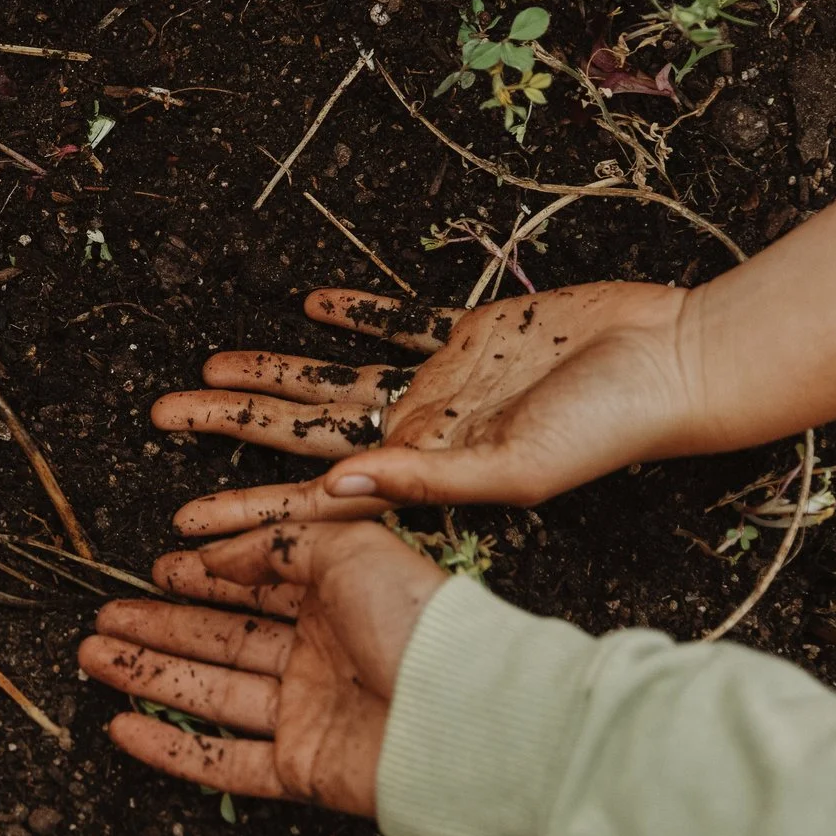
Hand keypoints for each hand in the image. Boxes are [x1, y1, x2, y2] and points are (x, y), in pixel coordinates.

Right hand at [80, 521, 445, 814]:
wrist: (463, 712)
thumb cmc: (418, 620)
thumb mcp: (348, 548)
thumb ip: (275, 546)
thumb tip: (213, 558)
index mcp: (335, 602)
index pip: (252, 588)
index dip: (202, 580)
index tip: (155, 570)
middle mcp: (318, 657)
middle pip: (219, 640)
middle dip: (158, 626)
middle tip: (103, 617)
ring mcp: (307, 715)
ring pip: (209, 694)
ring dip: (148, 675)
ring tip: (91, 656)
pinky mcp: (301, 769)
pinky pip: (225, 760)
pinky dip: (170, 748)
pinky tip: (122, 728)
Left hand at [155, 284, 698, 535]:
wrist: (678, 360)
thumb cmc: (611, 428)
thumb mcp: (515, 469)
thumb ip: (427, 481)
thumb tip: (338, 489)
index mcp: (424, 471)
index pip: (312, 500)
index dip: (247, 513)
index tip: (180, 527)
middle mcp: (423, 433)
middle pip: (302, 433)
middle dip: (229, 430)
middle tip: (157, 418)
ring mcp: (443, 385)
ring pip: (333, 380)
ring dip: (271, 375)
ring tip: (206, 370)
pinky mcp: (469, 336)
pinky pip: (395, 324)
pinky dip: (353, 315)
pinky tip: (307, 307)